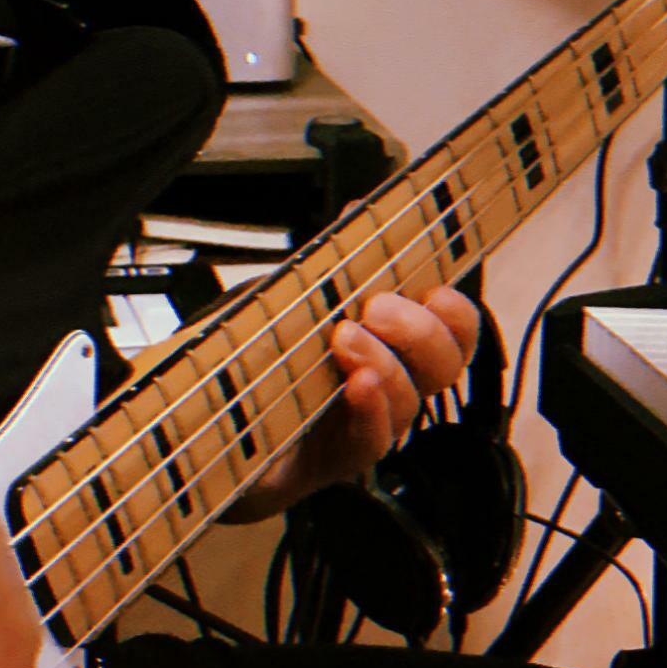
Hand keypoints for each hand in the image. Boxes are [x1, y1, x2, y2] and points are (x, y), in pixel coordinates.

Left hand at [226, 286, 480, 519]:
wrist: (211, 427)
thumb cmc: (261, 364)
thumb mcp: (294, 302)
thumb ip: (332, 263)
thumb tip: (356, 207)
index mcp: (391, 343)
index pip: (453, 332)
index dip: (455, 314)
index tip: (433, 293)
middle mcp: (389, 386)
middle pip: (444, 367)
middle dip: (420, 333)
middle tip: (377, 309)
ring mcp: (366, 425)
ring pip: (410, 403)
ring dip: (385, 364)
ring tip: (343, 339)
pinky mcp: (335, 460)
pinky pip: (372, 442)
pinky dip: (370, 411)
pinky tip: (356, 387)